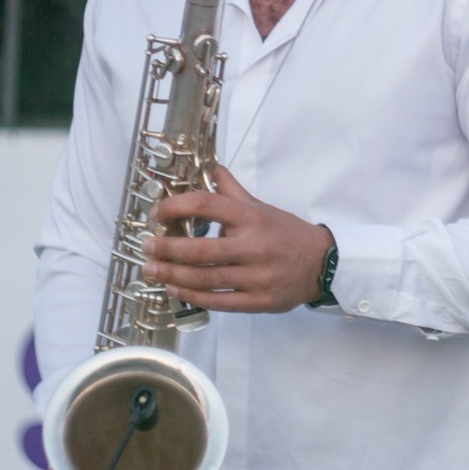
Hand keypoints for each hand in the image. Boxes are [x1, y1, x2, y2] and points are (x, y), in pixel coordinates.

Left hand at [142, 165, 334, 313]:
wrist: (322, 264)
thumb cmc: (285, 233)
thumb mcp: (260, 207)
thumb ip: (232, 190)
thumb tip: (211, 167)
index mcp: (251, 218)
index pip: (207, 205)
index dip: (176, 207)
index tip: (156, 213)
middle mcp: (253, 246)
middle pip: (201, 249)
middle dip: (167, 249)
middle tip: (146, 248)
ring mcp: (257, 277)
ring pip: (206, 279)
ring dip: (173, 276)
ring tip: (151, 271)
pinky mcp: (259, 301)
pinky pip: (219, 301)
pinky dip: (193, 296)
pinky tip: (174, 290)